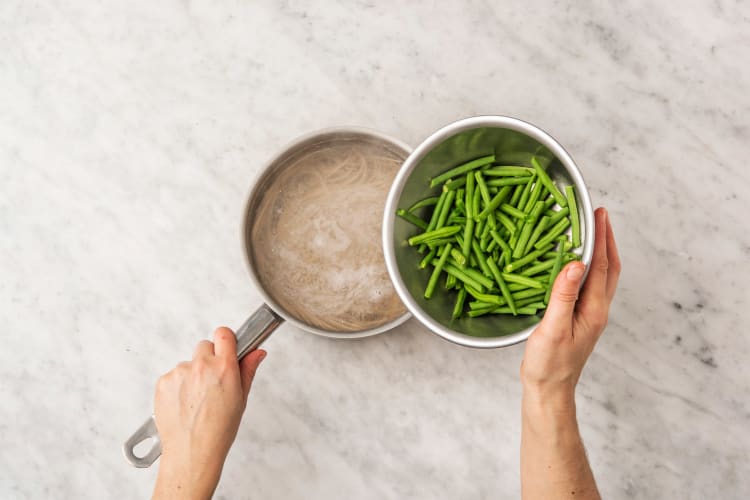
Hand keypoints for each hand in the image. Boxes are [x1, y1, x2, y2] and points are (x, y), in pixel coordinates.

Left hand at [152, 327, 266, 499]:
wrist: (192, 452)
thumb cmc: (218, 430)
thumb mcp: (241, 399)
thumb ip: (248, 370)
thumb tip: (257, 353)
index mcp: (224, 368)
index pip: (224, 334)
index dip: (226, 340)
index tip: (227, 348)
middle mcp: (200, 366)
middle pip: (204, 346)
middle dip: (208, 359)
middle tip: (212, 383)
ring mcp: (179, 373)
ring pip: (187, 363)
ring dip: (192, 375)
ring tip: (197, 400)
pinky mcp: (163, 382)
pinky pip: (172, 376)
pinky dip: (177, 386)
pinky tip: (184, 403)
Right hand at [521, 208, 620, 404]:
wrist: (548, 391)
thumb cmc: (548, 364)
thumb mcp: (552, 328)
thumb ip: (563, 295)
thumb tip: (575, 263)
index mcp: (594, 310)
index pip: (602, 266)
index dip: (601, 238)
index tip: (599, 214)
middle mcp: (597, 310)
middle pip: (609, 268)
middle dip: (606, 240)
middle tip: (600, 216)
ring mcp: (590, 315)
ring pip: (601, 276)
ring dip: (599, 252)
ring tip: (591, 232)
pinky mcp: (579, 319)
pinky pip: (588, 285)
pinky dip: (587, 267)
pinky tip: (575, 263)